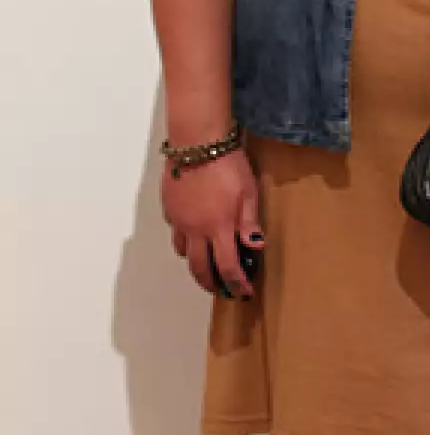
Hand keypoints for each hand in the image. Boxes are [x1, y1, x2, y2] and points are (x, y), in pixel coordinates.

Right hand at [162, 147, 262, 296]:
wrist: (197, 142)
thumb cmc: (227, 164)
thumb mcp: (248, 192)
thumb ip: (250, 222)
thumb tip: (255, 247)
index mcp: (218, 227)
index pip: (227, 267)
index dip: (236, 284)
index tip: (243, 293)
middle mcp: (195, 229)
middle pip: (199, 268)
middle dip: (211, 284)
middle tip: (222, 289)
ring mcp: (179, 220)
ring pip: (183, 253)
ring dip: (196, 263)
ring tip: (207, 264)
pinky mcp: (169, 208)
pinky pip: (175, 232)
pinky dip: (185, 240)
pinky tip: (195, 233)